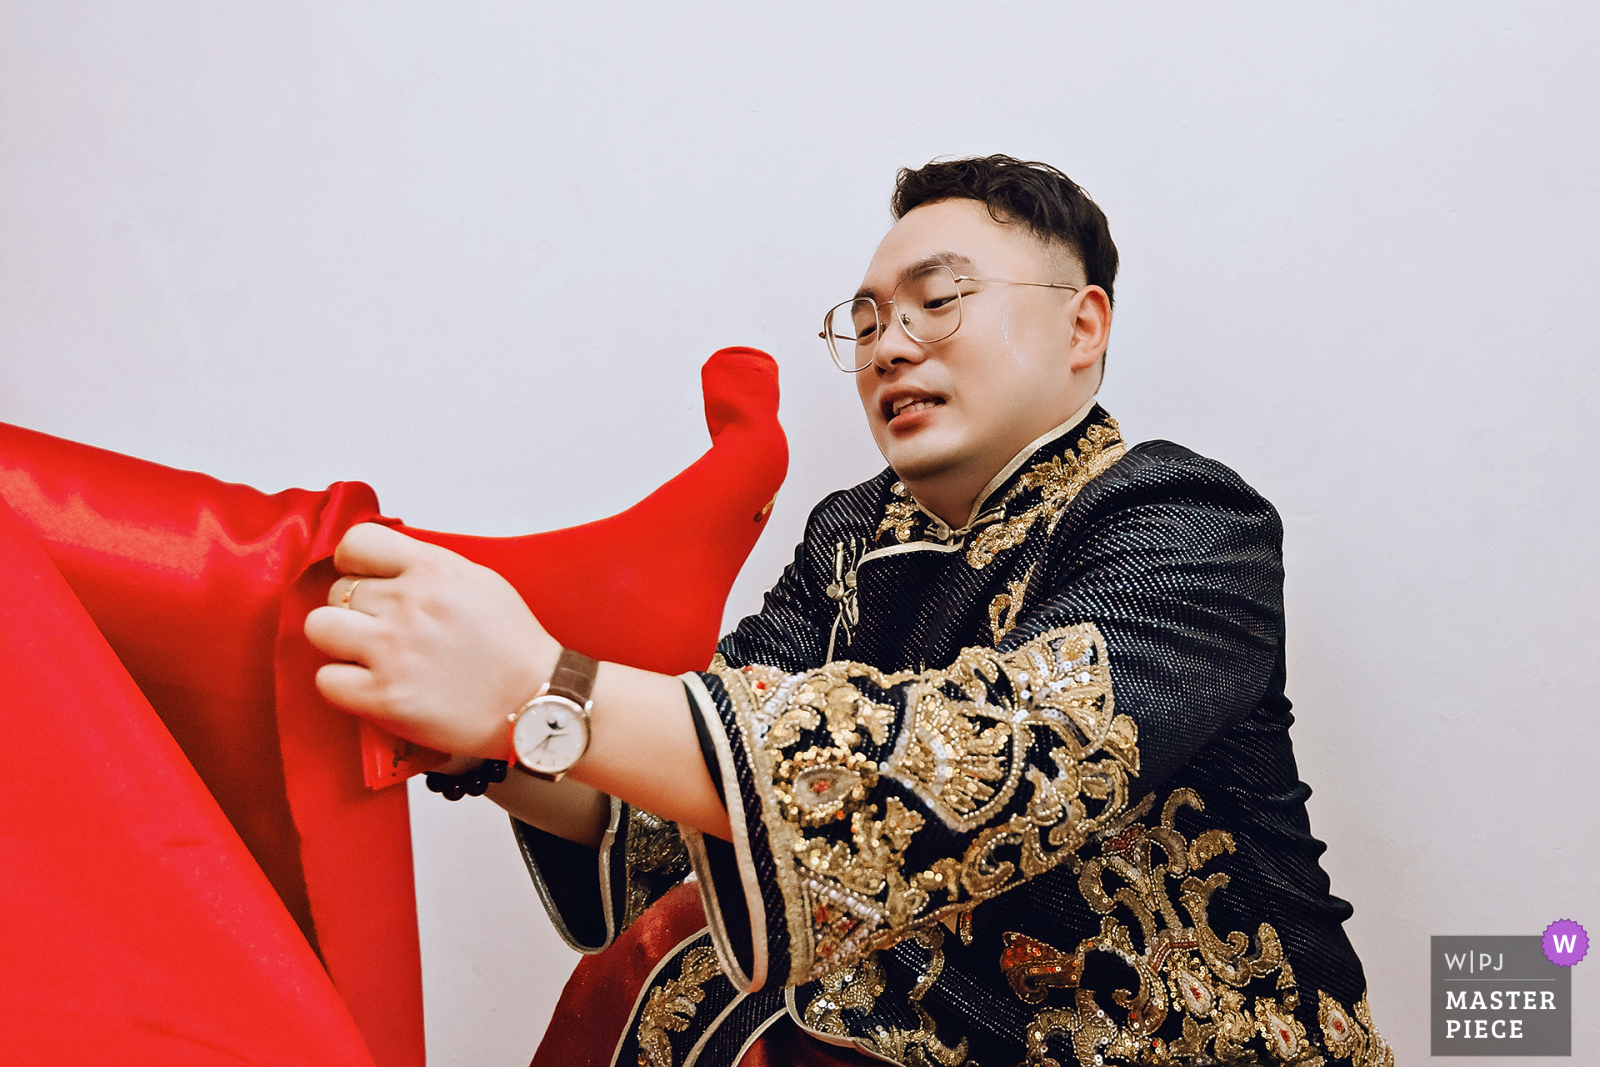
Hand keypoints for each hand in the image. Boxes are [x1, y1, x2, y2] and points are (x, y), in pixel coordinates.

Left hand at [304, 523, 559, 758]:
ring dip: (338, 642)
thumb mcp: (479, 582)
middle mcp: (408, 604)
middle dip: (354, 609)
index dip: (353, 563)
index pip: (356, 544)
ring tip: (366, 656)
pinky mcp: (384, 697)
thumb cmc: (514, 646)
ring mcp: (392, 651)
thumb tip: (382, 568)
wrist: (538, 701)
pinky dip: (343, 684)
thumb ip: (428, 569)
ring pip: (320, 628)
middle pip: (336, 590)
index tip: (364, 580)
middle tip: (381, 630)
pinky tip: (369, 686)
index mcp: (434, 570)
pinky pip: (326, 680)